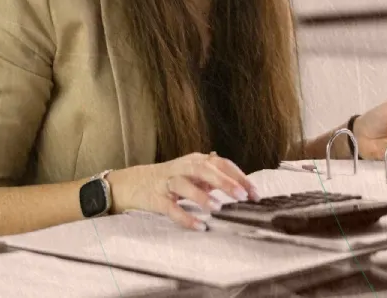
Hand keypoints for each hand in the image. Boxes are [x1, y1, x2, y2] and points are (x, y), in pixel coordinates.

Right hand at [108, 152, 260, 230]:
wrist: (132, 183)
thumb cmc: (170, 180)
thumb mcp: (194, 175)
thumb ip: (215, 177)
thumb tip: (242, 184)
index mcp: (195, 161)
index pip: (221, 164)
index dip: (239, 177)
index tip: (254, 193)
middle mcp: (182, 168)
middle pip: (204, 169)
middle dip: (224, 182)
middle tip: (241, 196)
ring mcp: (167, 183)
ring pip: (184, 185)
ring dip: (201, 195)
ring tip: (217, 208)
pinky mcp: (155, 199)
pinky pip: (170, 208)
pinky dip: (185, 217)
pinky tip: (198, 226)